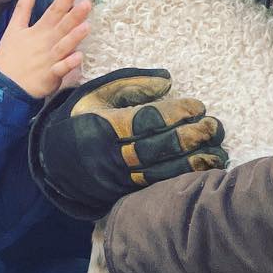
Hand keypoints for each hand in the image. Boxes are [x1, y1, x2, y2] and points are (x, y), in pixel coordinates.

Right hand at [0, 0, 89, 100]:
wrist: (1, 84)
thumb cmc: (9, 55)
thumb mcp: (14, 27)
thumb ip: (24, 5)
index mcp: (39, 29)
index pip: (54, 10)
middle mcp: (46, 42)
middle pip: (62, 26)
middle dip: (75, 14)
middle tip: (87, 2)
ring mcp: (49, 59)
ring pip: (64, 46)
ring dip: (74, 37)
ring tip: (87, 26)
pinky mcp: (50, 76)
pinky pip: (61, 69)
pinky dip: (69, 64)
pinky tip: (79, 57)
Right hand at [28, 67, 227, 220]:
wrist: (53, 159)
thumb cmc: (81, 117)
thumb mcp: (99, 92)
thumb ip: (132, 83)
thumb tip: (167, 81)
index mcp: (106, 125)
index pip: (146, 120)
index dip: (175, 114)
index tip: (199, 106)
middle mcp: (113, 153)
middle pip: (157, 148)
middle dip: (191, 138)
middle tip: (215, 127)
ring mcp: (119, 175)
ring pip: (161, 171)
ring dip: (193, 163)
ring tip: (218, 152)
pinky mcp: (124, 191)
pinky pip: (156, 186)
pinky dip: (181, 179)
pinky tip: (202, 171)